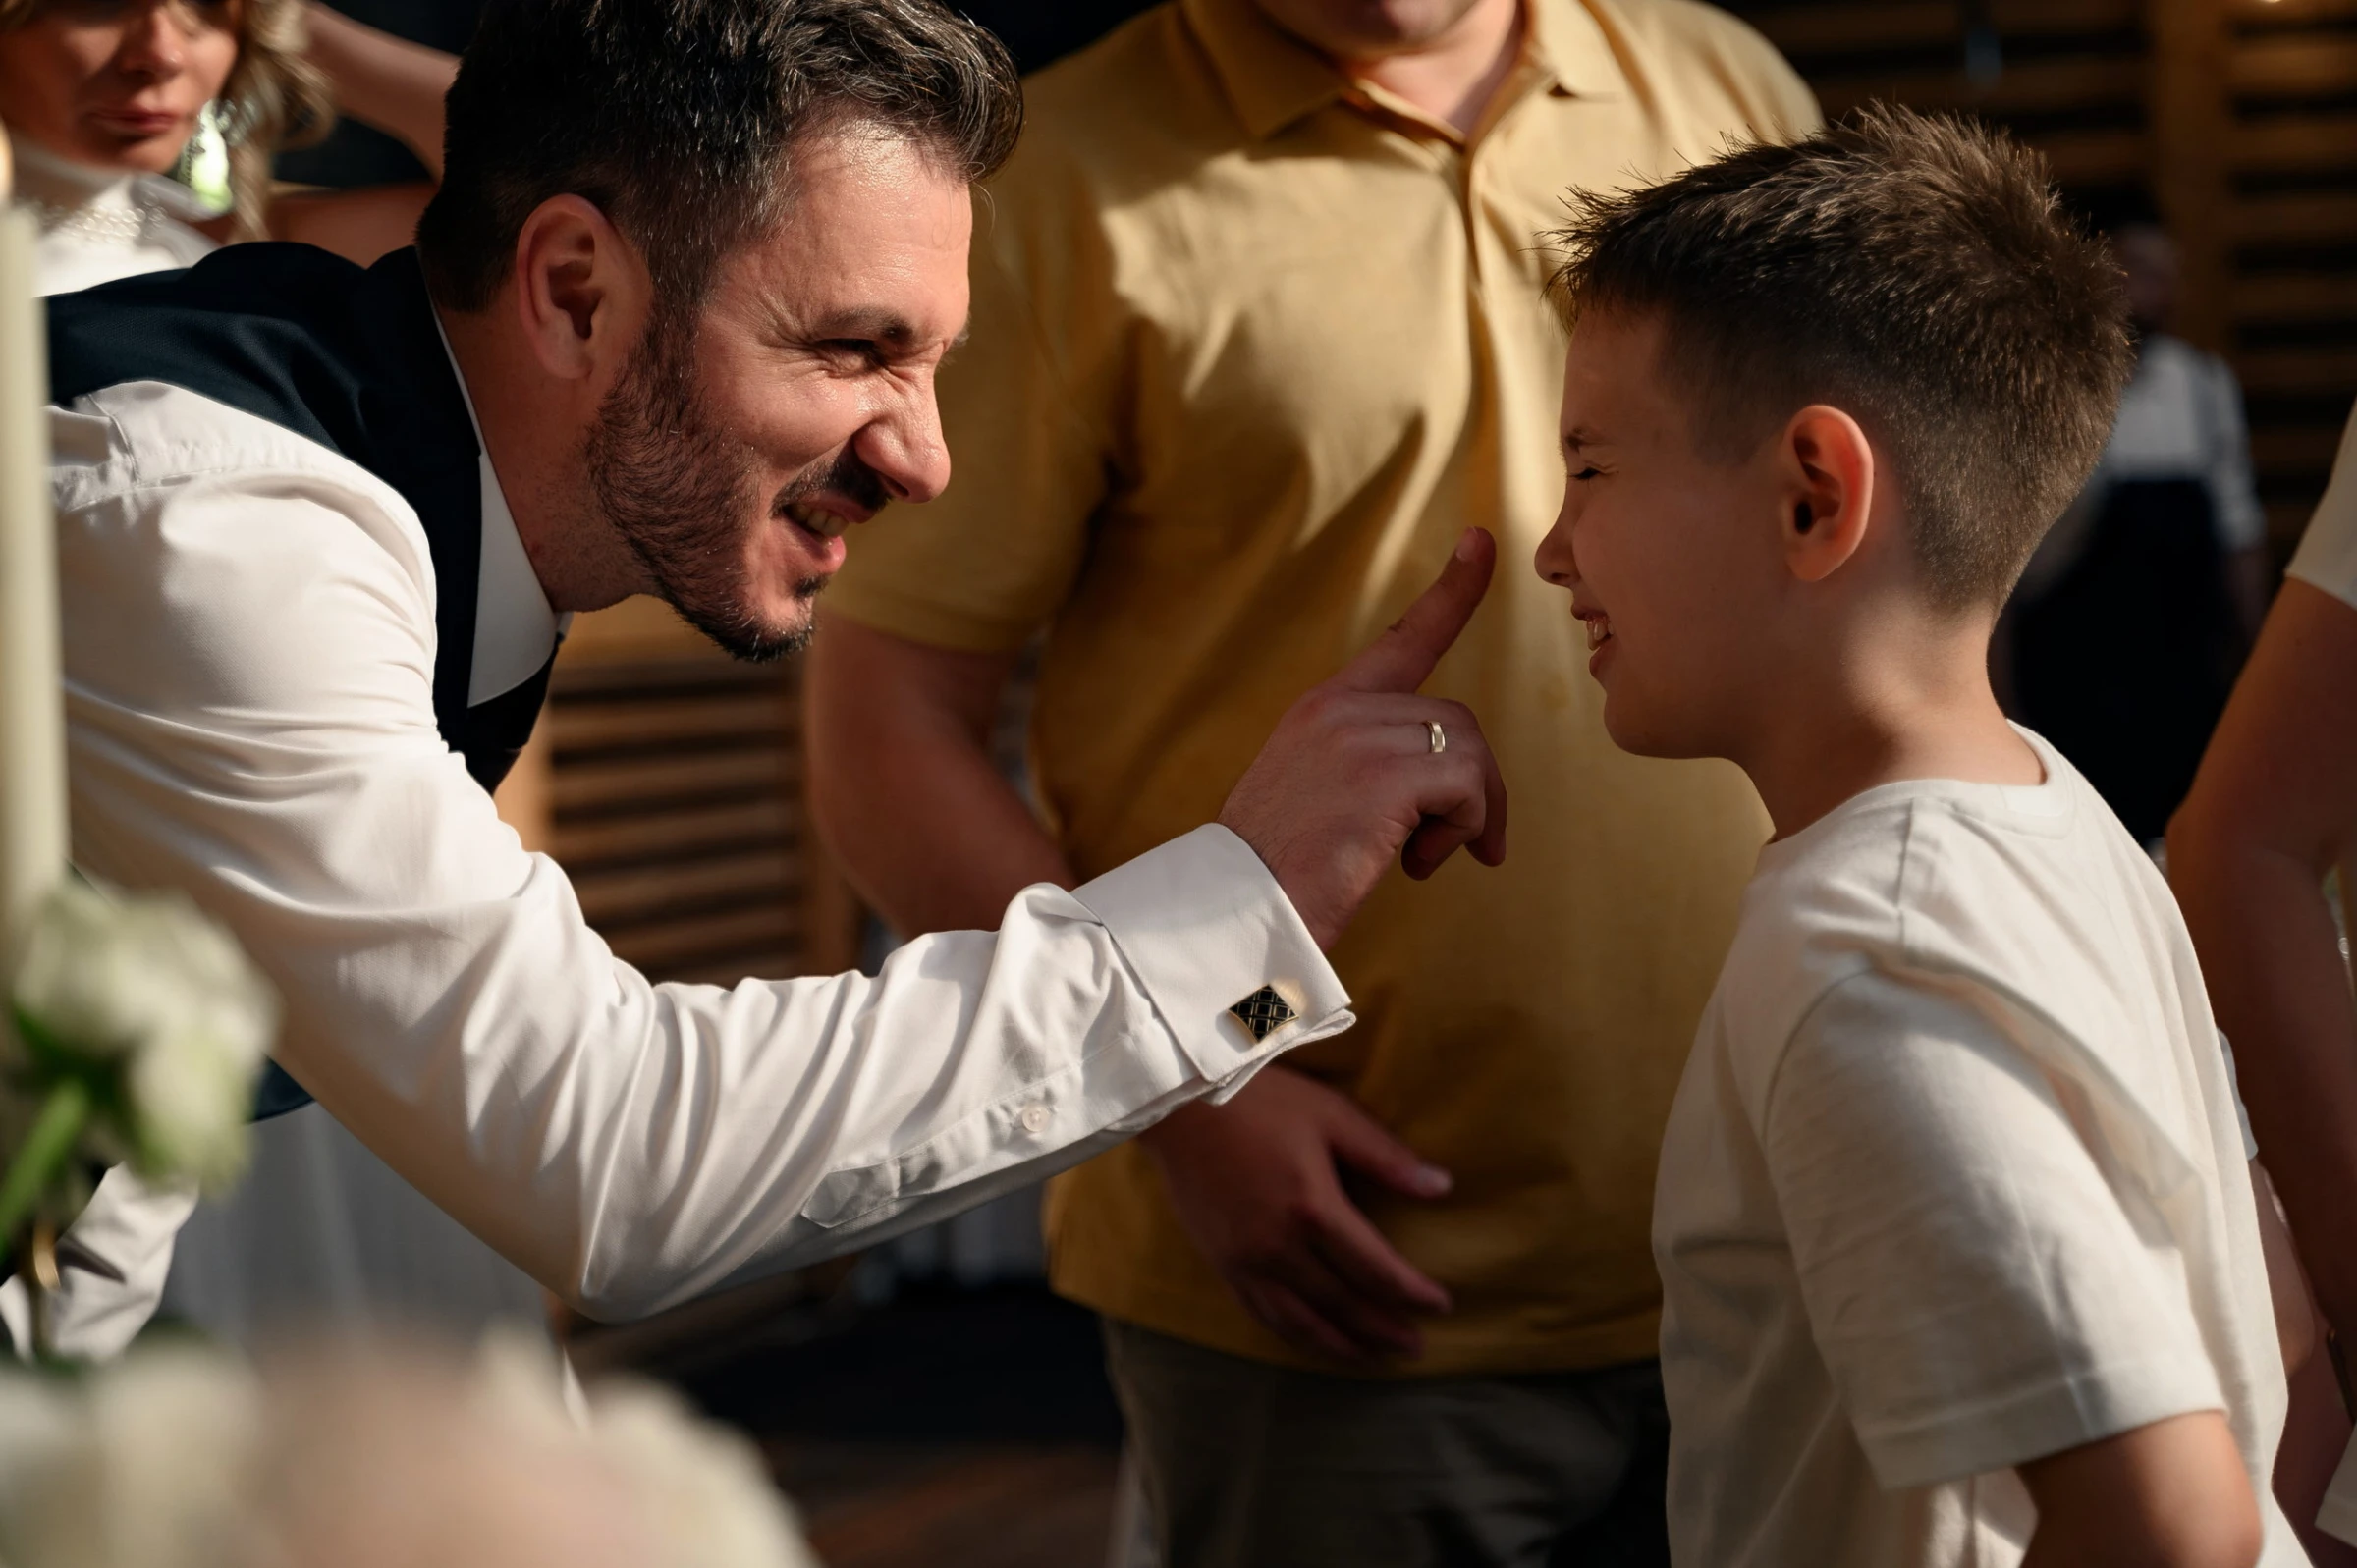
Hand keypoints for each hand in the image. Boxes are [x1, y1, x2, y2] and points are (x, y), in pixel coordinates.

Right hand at [1141, 1064, 1452, 1361]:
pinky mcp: (1222, 1265)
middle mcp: (1279, 1247)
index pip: (1375, 1269)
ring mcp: (1247, 1262)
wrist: (1180, 1108)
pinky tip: (1316, 1341)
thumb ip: (1385, 1157)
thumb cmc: (1261, 1101)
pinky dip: (1297, 1336)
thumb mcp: (1331, 1115)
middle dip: (1384, 1331)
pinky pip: (1264, 1315)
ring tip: (1374, 1358)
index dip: (1411, 1293)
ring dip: (1343, 1347)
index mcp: (1313, 1209)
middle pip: (1342, 1305)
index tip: (1441, 1305)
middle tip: (1416, 1347)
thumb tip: (1442, 1187)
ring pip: (1302, 1323)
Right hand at [1218, 529, 1506, 948]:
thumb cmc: (1276, 876)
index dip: (1452, 593)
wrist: (1236, 914)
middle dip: (1474, 787)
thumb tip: (1448, 784)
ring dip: (1467, 814)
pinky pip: (1469, 786)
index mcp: (1324, 708)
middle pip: (1456, 721)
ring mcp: (1360, 736)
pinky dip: (1465, 830)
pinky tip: (1418, 862)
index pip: (1404, 639)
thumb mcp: (1317, 797)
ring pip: (1469, 753)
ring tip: (1419, 858)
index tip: (1483, 542)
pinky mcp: (1384, 775)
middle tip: (1457, 846)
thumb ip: (1369, 765)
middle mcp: (1341, 708)